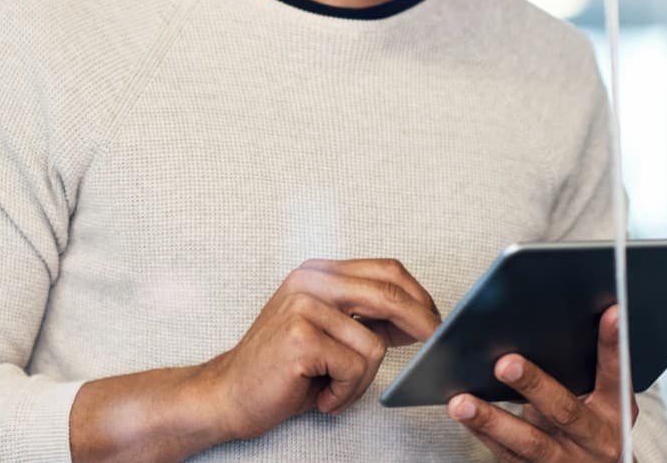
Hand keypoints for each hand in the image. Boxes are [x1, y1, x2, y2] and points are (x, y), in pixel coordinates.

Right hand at [196, 258, 441, 441]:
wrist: (229, 394)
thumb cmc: (282, 369)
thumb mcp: (329, 332)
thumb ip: (365, 317)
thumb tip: (419, 318)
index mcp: (319, 273)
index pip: (386, 269)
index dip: (419, 295)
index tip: (437, 321)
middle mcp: (310, 282)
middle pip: (389, 294)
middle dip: (421, 325)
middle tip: (435, 348)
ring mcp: (303, 306)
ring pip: (374, 344)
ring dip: (361, 380)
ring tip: (334, 389)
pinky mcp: (300, 337)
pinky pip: (354, 368)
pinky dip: (345, 393)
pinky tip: (322, 397)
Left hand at [448, 305, 639, 461]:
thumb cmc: (588, 421)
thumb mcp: (597, 399)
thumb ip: (582, 369)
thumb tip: (543, 320)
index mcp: (616, 410)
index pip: (616, 372)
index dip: (613, 343)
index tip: (610, 311)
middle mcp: (597, 439)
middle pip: (565, 410)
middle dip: (534, 385)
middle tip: (505, 364)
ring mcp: (568, 461)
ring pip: (530, 442)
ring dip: (492, 420)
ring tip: (462, 402)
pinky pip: (508, 455)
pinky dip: (484, 433)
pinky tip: (463, 414)